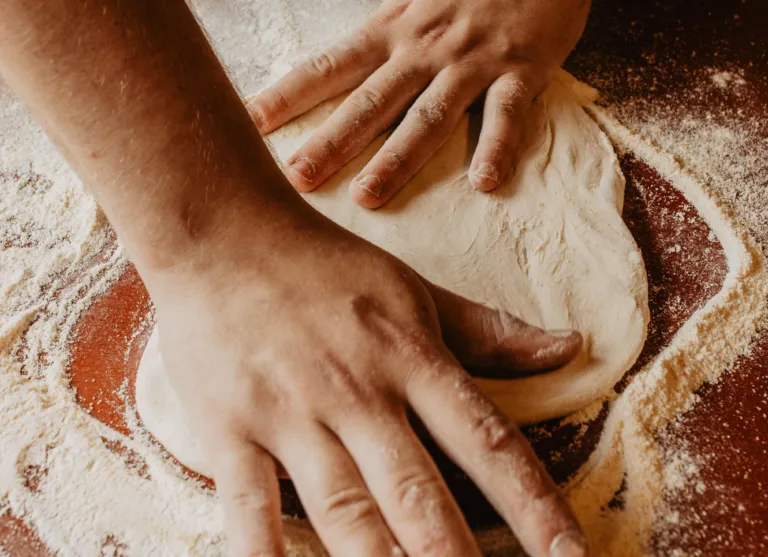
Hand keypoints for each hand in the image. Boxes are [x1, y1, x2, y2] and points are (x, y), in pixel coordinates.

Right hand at [147, 210, 585, 556]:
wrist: (224, 233)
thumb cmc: (326, 265)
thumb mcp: (415, 290)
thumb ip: (489, 332)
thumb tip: (570, 348)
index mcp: (410, 357)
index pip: (487, 441)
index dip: (534, 505)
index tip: (571, 556)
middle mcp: (358, 391)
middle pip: (419, 493)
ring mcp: (291, 414)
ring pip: (345, 511)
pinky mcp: (229, 429)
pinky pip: (249, 509)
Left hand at [248, 0, 589, 207]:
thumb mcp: (409, 0)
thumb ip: (376, 35)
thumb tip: (332, 71)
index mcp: (391, 29)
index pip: (330, 67)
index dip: (289, 95)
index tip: (251, 124)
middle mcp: (424, 48)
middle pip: (370, 101)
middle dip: (331, 141)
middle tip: (297, 179)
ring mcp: (472, 61)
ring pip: (429, 115)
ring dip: (398, 158)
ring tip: (368, 196)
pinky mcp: (521, 70)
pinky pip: (507, 114)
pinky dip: (497, 147)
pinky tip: (484, 182)